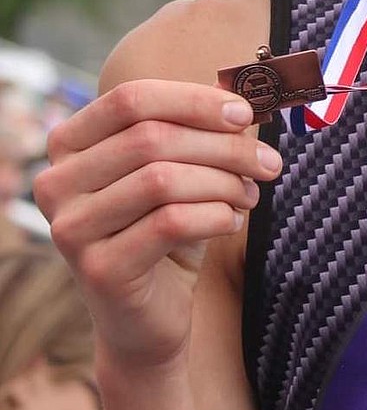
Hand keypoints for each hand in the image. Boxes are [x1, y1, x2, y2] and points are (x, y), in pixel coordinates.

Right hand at [33, 80, 282, 368]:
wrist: (148, 317)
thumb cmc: (166, 229)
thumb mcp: (180, 168)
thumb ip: (199, 127)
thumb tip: (241, 92)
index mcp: (70, 144)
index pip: (131, 98)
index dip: (194, 100)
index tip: (244, 114)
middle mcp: (56, 183)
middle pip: (152, 138)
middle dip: (224, 146)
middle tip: (267, 162)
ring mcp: (70, 229)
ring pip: (162, 179)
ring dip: (223, 182)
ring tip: (250, 194)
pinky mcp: (97, 270)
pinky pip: (171, 223)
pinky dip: (216, 216)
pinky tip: (232, 221)